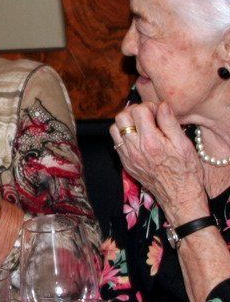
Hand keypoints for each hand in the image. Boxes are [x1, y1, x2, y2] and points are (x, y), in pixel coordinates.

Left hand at [109, 101, 206, 225]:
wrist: (180, 197)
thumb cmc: (186, 171)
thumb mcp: (183, 144)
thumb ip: (169, 122)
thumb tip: (161, 105)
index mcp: (150, 141)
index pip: (138, 110)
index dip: (149, 106)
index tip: (158, 112)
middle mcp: (134, 148)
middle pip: (121, 117)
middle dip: (134, 112)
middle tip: (148, 116)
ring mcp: (127, 156)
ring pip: (114, 129)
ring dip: (126, 123)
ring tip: (141, 126)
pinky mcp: (125, 163)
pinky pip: (116, 143)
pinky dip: (124, 136)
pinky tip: (138, 138)